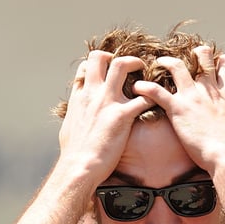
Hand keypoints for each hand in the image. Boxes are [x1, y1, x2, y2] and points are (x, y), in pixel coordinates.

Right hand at [56, 51, 151, 186]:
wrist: (79, 167)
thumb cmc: (74, 154)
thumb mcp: (69, 127)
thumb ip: (76, 115)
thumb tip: (76, 116)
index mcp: (80, 97)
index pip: (85, 68)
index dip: (98, 65)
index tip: (108, 73)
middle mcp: (92, 94)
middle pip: (100, 57)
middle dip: (116, 56)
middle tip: (129, 66)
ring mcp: (107, 102)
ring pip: (121, 65)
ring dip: (135, 64)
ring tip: (144, 72)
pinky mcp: (122, 116)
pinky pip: (143, 97)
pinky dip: (152, 96)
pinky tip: (156, 102)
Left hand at [133, 46, 224, 177]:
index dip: (218, 61)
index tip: (211, 64)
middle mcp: (210, 91)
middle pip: (202, 58)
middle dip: (192, 54)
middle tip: (184, 59)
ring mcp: (193, 97)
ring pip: (177, 66)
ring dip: (166, 62)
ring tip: (158, 63)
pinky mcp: (178, 109)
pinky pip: (156, 91)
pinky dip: (145, 88)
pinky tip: (137, 88)